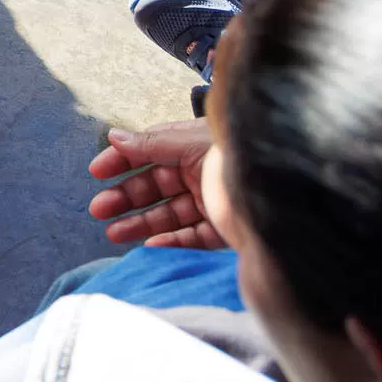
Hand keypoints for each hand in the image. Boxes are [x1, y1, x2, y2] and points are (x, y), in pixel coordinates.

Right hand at [87, 120, 223, 249]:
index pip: (151, 151)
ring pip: (170, 215)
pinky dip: (171, 243)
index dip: (122, 161)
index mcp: (194, 145)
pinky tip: (150, 246)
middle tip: (98, 209)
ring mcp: (213, 204)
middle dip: (126, 198)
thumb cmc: (236, 159)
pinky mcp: (225, 232)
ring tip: (113, 234)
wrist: (285, 196)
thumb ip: (151, 144)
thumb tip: (113, 136)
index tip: (96, 172)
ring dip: (141, 224)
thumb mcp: (191, 144)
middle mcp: (201, 173)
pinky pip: (193, 239)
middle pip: (156, 187)